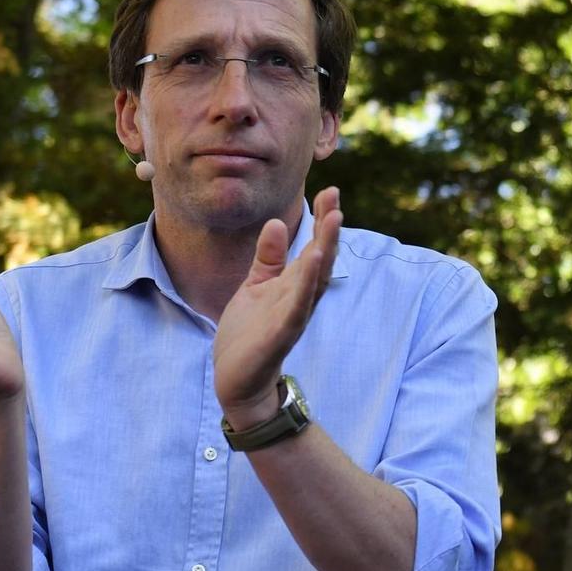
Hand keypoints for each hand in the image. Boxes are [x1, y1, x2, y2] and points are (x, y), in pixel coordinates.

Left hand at [214, 188, 341, 426]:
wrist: (236, 380)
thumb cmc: (248, 335)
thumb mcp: (255, 286)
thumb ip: (269, 258)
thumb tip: (277, 223)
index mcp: (293, 285)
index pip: (313, 247)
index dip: (322, 220)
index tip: (330, 190)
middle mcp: (299, 298)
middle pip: (320, 259)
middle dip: (329, 230)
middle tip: (335, 198)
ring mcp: (292, 316)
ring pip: (314, 281)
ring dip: (324, 252)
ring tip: (331, 223)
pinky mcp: (280, 334)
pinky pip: (297, 308)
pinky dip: (306, 286)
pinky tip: (312, 265)